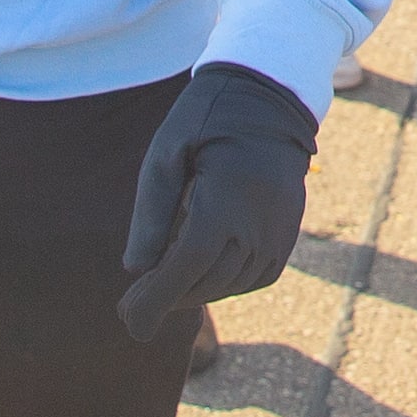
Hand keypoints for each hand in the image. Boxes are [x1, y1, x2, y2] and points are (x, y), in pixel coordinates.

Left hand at [116, 64, 322, 341]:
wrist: (270, 97)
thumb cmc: (206, 120)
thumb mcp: (166, 154)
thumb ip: (152, 213)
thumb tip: (137, 269)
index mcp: (227, 199)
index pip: (188, 266)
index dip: (156, 299)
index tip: (128, 319)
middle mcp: (260, 222)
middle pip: (207, 282)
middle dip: (166, 299)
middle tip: (132, 304)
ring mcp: (280, 230)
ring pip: (231, 284)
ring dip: (194, 291)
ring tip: (163, 282)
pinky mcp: (289, 233)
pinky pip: (255, 276)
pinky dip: (225, 283)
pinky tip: (202, 271)